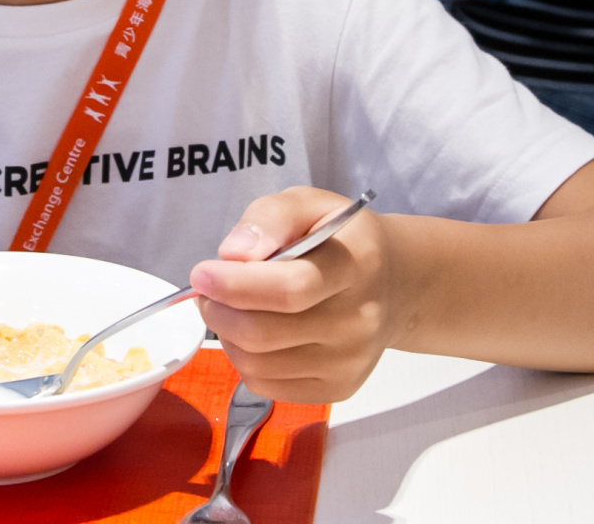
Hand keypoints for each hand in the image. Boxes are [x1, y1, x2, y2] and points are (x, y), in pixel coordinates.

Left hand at [190, 187, 397, 403]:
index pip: (290, 289)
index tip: (201, 274)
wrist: (393, 282)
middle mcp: (359, 320)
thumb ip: (269, 218)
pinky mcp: (338, 389)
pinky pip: (266, 386)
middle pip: (264, 333)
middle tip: (207, 290)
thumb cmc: (341, 238)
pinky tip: (252, 334)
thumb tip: (233, 253)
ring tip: (231, 308)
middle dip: (218, 311)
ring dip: (226, 336)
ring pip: (258, 364)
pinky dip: (244, 360)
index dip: (235, 285)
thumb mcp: (309, 204)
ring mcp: (350, 361)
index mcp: (355, 265)